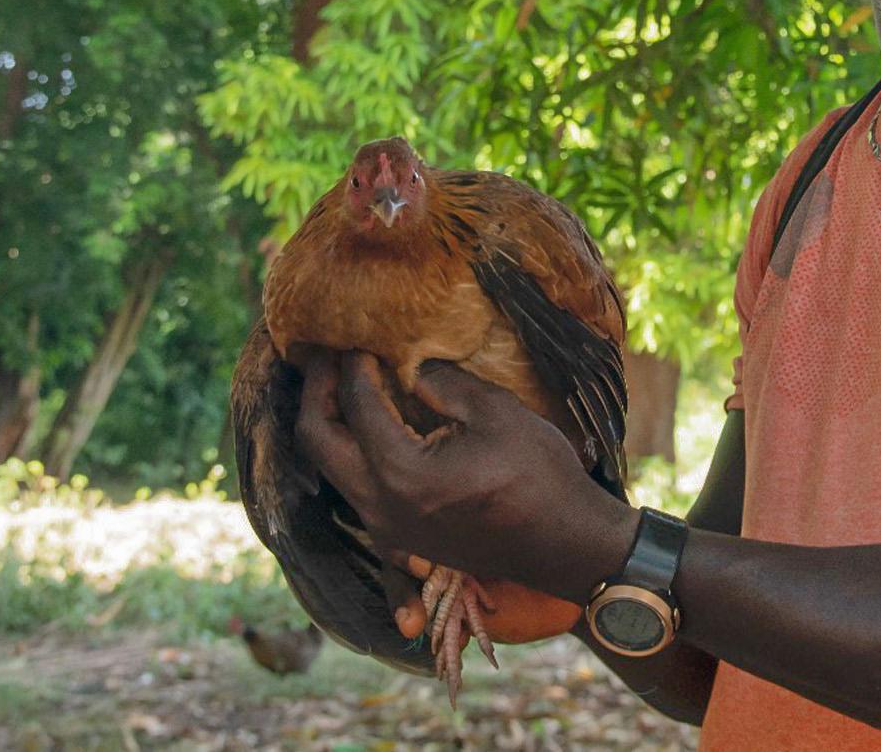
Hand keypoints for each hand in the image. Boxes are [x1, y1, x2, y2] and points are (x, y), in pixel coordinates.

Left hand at [294, 351, 638, 603]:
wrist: (564, 544)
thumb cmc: (540, 475)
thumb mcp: (496, 412)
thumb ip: (445, 384)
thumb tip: (413, 368)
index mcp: (401, 473)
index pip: (357, 405)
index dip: (353, 365)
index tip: (358, 336)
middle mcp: (379, 505)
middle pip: (316, 440)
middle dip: (316, 391)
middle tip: (325, 354)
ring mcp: (384, 527)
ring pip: (330, 466)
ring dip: (330, 421)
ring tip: (342, 382)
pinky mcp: (397, 536)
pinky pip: (354, 486)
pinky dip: (351, 448)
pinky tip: (371, 423)